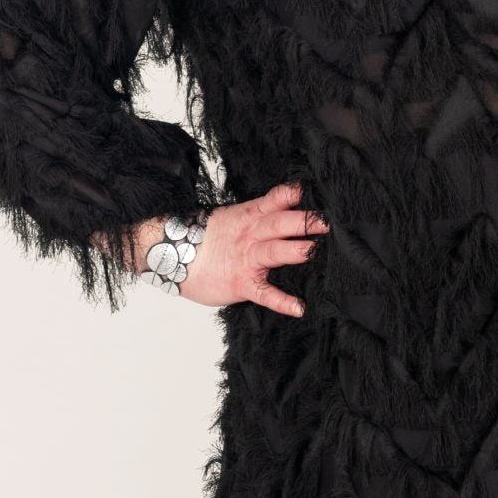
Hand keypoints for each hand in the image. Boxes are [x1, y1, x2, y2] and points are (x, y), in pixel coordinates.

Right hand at [144, 179, 329, 314]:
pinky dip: (281, 301)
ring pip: (273, 252)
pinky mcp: (241, 283)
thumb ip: (260, 215)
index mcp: (250, 216)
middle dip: (304, 222)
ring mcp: (246, 259)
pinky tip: (299, 308)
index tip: (315, 190)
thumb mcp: (233, 218)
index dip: (295, 195)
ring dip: (293, 250)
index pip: (276, 200)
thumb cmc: (204, 239)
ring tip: (313, 250)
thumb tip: (288, 212)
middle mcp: (251, 234)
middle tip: (327, 222)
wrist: (170, 254)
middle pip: (280, 223)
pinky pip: (264, 292)